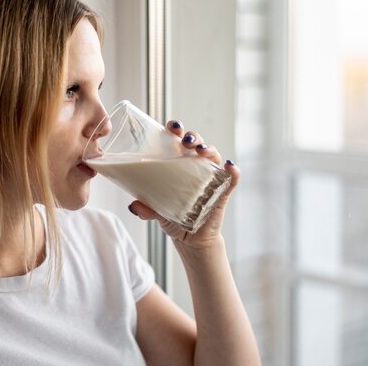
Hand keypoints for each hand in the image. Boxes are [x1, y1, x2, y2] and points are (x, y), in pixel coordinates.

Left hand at [128, 120, 239, 251]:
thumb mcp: (156, 211)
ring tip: (201, 151)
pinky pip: (231, 179)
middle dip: (193, 137)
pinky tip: (230, 167)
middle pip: (197, 144)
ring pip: (213, 156)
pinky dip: (233, 172)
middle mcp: (195, 167)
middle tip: (186, 141)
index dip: (177, 130)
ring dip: (209, 149)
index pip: (178, 140)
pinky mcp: (222, 193)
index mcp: (177, 164)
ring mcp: (210, 178)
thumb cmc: (173, 217)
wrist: (189, 239)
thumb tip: (134, 206)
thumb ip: (146, 209)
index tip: (172, 127)